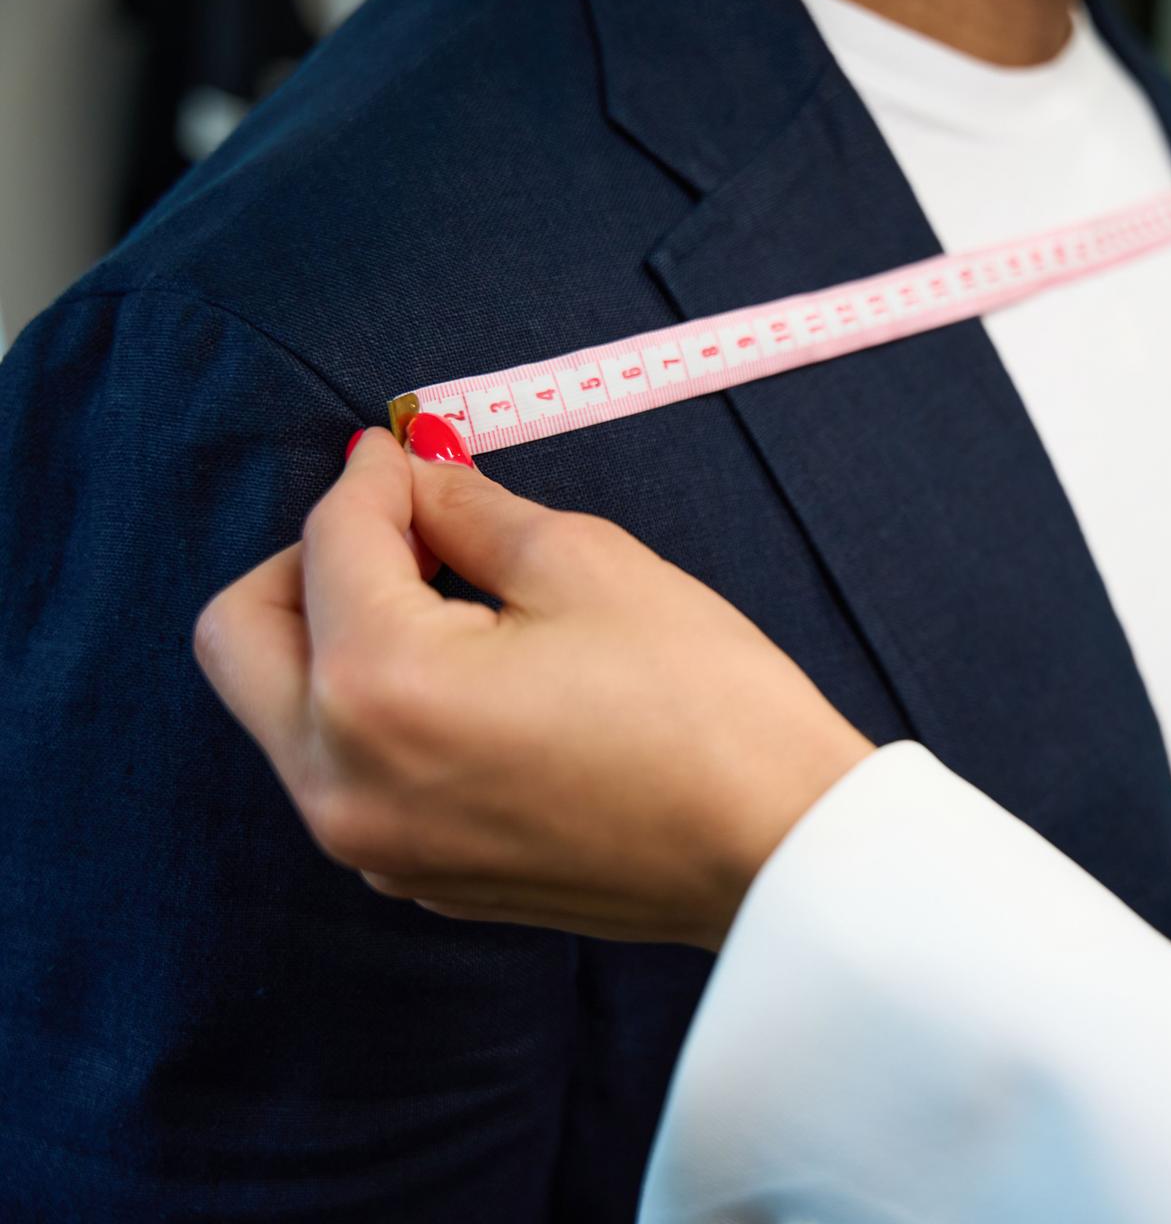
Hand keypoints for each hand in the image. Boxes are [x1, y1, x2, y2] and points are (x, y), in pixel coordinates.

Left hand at [193, 421, 873, 948]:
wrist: (773, 849)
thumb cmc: (704, 705)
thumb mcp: (586, 565)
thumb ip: (467, 510)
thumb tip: (415, 478)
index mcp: (378, 687)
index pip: (330, 540)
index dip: (377, 475)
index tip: (416, 450)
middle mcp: (342, 781)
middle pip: (241, 634)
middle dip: (308, 560)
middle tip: (402, 530)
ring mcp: (373, 845)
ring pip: (284, 709)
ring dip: (337, 636)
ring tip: (448, 601)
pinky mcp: (417, 876)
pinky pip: (345, 772)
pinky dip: (376, 709)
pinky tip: (473, 680)